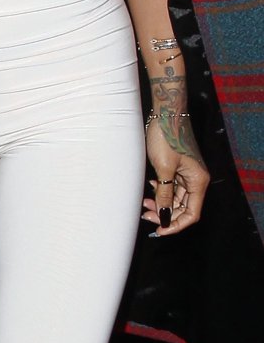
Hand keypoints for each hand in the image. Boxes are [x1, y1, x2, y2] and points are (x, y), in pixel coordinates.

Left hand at [142, 114, 208, 235]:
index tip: (159, 230)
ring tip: (144, 205)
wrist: (164, 112)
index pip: (191, 214)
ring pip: (175, 197)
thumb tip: (164, 216)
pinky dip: (160, 191)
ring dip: (161, 203)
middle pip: (183, 207)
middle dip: (166, 215)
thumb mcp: (163, 169)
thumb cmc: (166, 137)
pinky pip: (171, 186)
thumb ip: (165, 195)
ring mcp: (186, 172)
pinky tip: (150, 190)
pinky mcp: (177, 166)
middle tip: (146, 216)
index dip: (175, 224)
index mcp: (198, 182)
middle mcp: (195, 179)